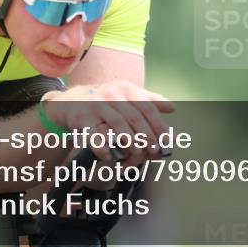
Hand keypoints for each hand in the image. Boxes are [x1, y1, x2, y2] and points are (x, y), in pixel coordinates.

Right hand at [41, 80, 174, 163]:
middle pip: (134, 116)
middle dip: (147, 135)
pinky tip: (111, 157)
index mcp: (126, 89)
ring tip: (138, 153)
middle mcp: (112, 94)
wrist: (74, 100)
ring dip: (130, 140)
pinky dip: (103, 147)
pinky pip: (94, 135)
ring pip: (117, 124)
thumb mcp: (128, 95)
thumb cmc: (108, 101)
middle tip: (154, 150)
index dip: (158, 124)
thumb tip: (173, 108)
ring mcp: (97, 105)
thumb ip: (150, 101)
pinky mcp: (83, 119)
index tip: (167, 140)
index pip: (147, 107)